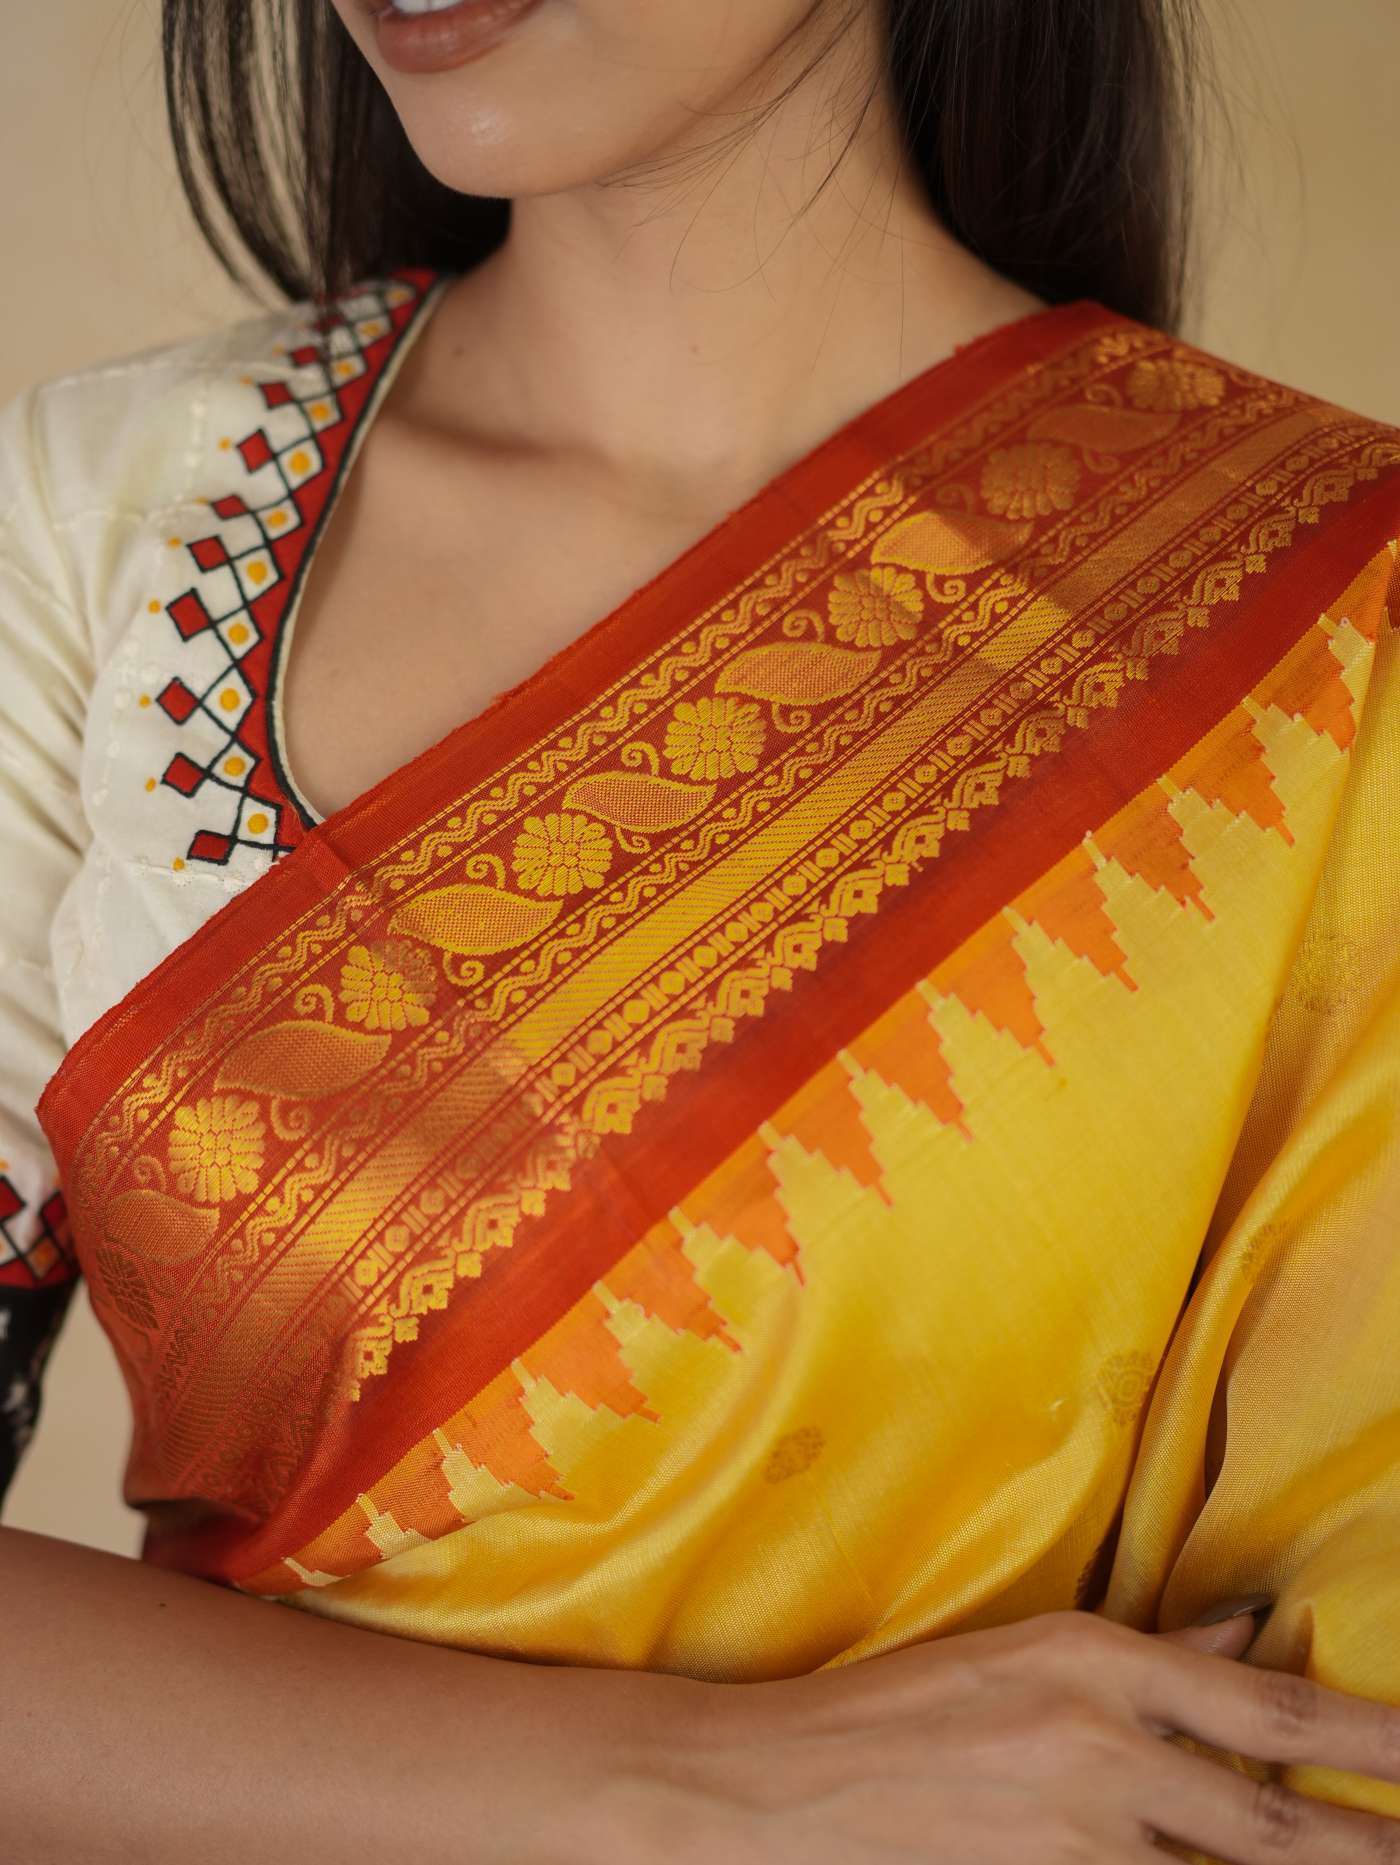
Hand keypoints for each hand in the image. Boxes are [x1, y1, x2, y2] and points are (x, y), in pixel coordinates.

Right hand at [625, 1607, 1399, 1862]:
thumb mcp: (1027, 1652)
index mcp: (1093, 1664)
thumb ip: (1152, 1656)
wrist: (780, 1793)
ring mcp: (1073, 1840)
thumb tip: (1255, 1640)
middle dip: (1366, 1846)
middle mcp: (1096, 1748)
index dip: (1374, 1742)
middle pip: (1273, 1823)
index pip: (1271, 1716)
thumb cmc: (902, 1708)